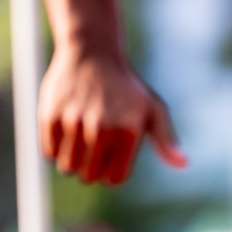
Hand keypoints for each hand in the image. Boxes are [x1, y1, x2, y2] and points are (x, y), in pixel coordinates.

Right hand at [38, 49, 186, 184]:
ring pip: (67, 167)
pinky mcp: (50, 116)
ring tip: (76, 144)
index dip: (111, 173)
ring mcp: (73, 122)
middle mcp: (101, 128)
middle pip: (89, 176)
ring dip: (71, 162)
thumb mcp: (152, 108)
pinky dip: (54, 150)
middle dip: (90, 170)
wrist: (91, 52)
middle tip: (92, 150)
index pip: (114, 179)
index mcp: (128, 131)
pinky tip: (63, 134)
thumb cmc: (125, 87)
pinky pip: (48, 154)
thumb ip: (166, 139)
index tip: (110, 158)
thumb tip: (183, 164)